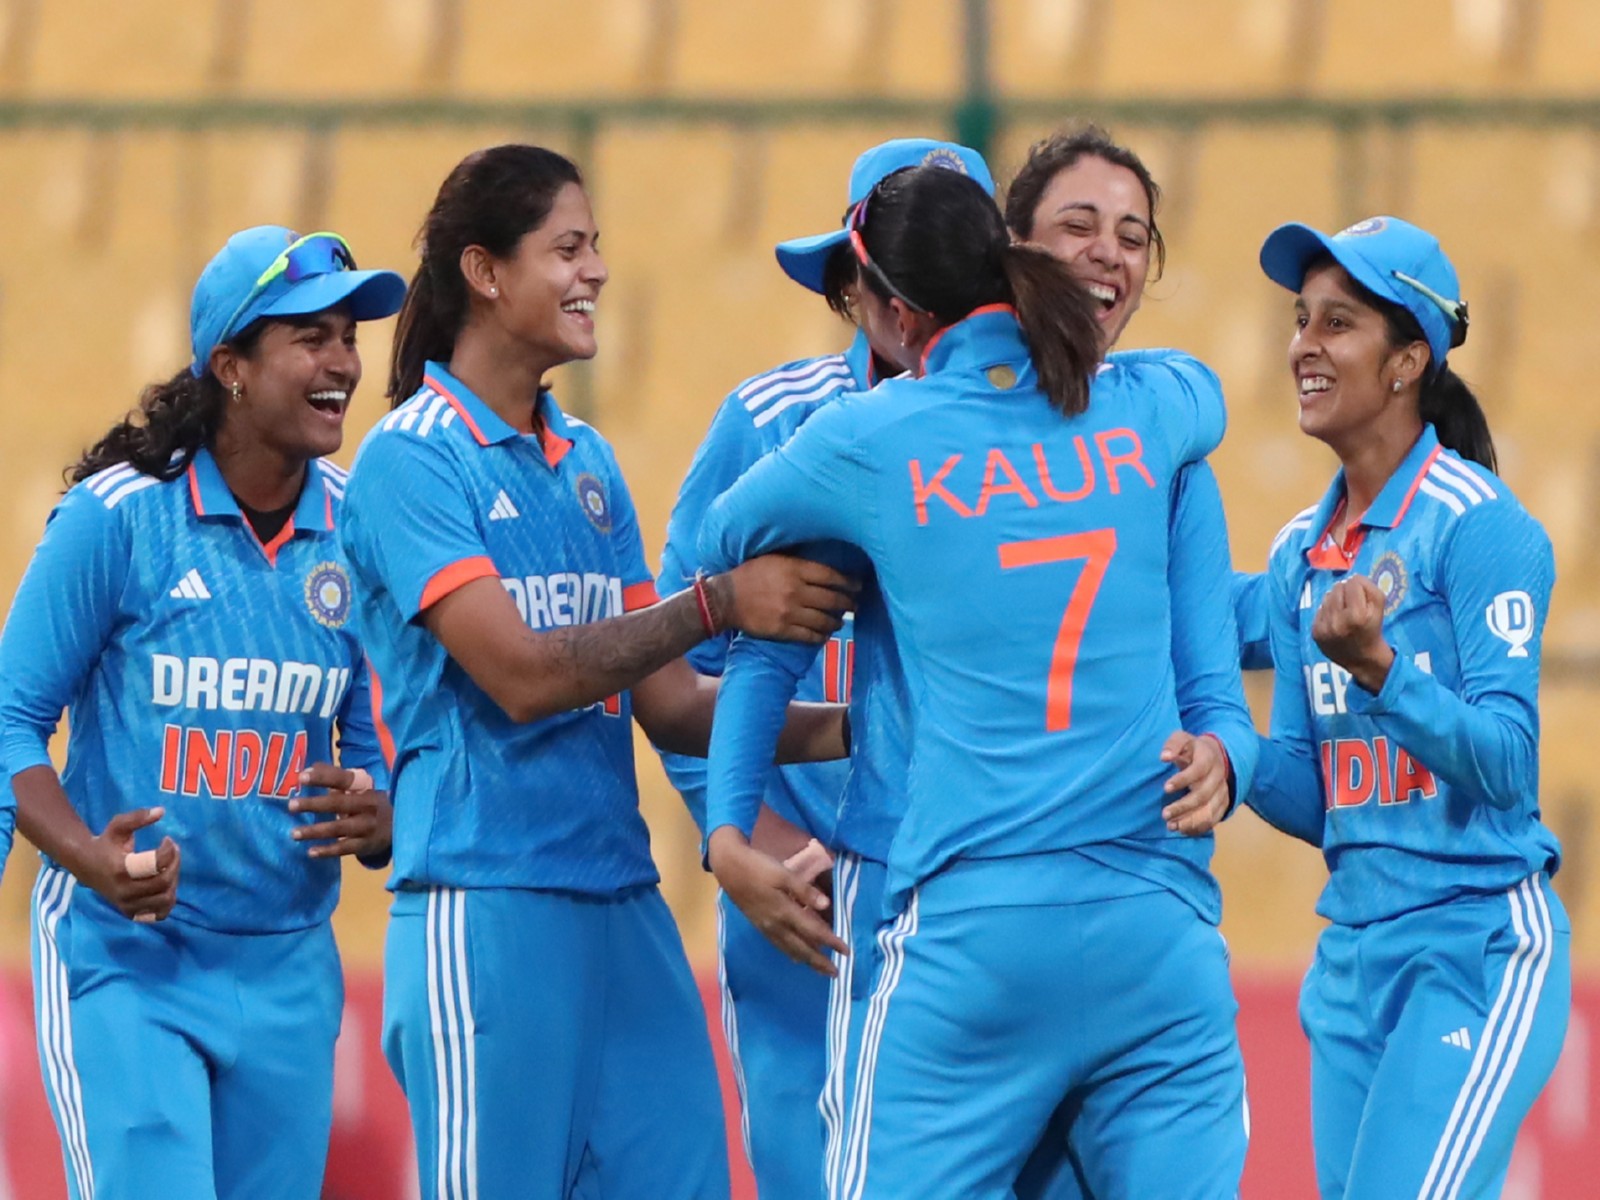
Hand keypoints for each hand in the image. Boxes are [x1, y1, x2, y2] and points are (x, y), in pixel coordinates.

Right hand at [81, 807, 180, 922]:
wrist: (86, 866)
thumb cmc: (106, 843)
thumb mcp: (118, 826)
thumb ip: (137, 817)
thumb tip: (161, 811)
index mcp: (121, 869)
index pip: (157, 864)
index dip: (169, 850)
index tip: (168, 839)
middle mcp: (124, 890)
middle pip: (164, 882)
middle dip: (175, 864)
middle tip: (174, 851)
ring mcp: (127, 904)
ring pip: (165, 899)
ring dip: (174, 880)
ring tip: (169, 867)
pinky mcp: (131, 913)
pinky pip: (159, 913)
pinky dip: (168, 900)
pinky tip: (165, 884)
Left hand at [289, 764, 391, 860]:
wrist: (401, 826)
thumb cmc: (371, 803)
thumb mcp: (359, 788)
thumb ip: (335, 777)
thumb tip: (310, 767)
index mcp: (365, 788)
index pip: (343, 779)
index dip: (323, 777)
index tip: (302, 777)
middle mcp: (368, 805)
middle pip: (338, 804)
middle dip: (314, 804)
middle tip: (291, 805)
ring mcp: (368, 826)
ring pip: (339, 828)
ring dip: (315, 831)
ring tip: (294, 833)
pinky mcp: (366, 844)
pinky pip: (345, 848)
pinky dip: (327, 851)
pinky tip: (311, 852)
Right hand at [708, 826, 847, 976]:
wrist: (729, 869)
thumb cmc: (758, 867)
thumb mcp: (783, 874)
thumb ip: (804, 890)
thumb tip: (826, 905)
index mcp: (785, 911)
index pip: (814, 931)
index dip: (831, 941)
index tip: (846, 951)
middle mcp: (776, 925)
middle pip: (802, 948)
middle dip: (819, 961)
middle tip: (835, 973)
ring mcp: (766, 927)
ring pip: (790, 949)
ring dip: (806, 960)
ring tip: (820, 969)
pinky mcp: (759, 925)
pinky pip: (779, 945)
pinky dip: (791, 953)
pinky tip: (795, 956)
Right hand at [714, 555, 856, 643]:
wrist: (726, 599)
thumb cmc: (750, 574)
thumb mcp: (775, 559)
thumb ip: (798, 563)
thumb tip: (822, 567)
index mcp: (795, 570)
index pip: (831, 576)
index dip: (848, 582)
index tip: (858, 586)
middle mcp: (796, 591)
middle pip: (832, 599)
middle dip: (848, 603)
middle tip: (855, 605)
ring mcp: (790, 613)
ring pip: (824, 620)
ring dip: (836, 622)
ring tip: (839, 621)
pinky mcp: (783, 630)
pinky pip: (810, 636)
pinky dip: (821, 636)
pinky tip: (824, 635)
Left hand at [1160, 732, 1230, 835]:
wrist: (1217, 755)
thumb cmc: (1193, 748)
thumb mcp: (1182, 739)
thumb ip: (1173, 745)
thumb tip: (1164, 756)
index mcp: (1208, 759)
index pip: (1198, 770)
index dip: (1182, 780)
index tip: (1165, 788)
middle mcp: (1218, 777)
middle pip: (1203, 795)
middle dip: (1183, 806)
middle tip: (1164, 814)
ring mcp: (1222, 792)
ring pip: (1210, 811)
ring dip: (1190, 821)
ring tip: (1171, 826)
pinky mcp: (1223, 804)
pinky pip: (1214, 819)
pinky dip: (1199, 827)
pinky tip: (1182, 830)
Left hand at [1312, 576, 1394, 692]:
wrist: (1362, 658)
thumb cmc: (1372, 629)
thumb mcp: (1380, 607)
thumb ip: (1369, 587)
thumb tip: (1352, 577)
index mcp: (1357, 615)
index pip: (1353, 583)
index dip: (1359, 587)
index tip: (1362, 596)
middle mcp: (1337, 621)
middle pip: (1337, 587)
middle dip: (1346, 592)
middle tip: (1353, 604)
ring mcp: (1324, 627)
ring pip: (1326, 596)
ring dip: (1336, 600)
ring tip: (1344, 612)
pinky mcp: (1315, 632)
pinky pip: (1319, 609)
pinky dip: (1328, 611)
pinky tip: (1336, 620)